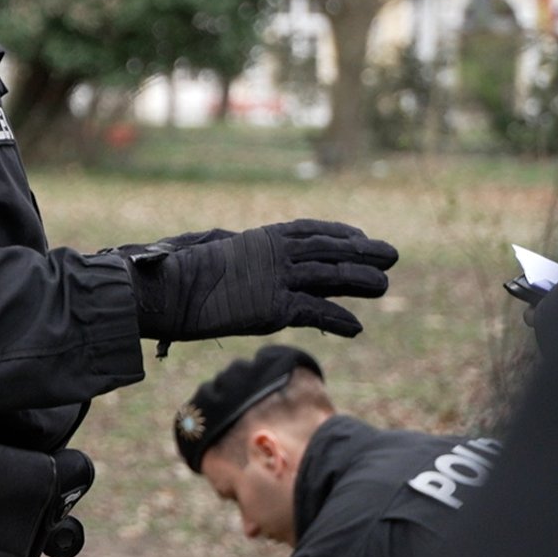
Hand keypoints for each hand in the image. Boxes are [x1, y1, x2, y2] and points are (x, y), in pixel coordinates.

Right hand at [129, 219, 397, 344]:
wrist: (166, 289)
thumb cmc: (178, 269)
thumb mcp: (211, 247)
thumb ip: (234, 246)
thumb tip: (233, 242)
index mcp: (262, 237)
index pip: (311, 230)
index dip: (340, 232)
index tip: (360, 235)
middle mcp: (276, 254)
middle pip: (330, 250)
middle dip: (362, 252)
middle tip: (391, 254)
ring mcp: (277, 279)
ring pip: (331, 276)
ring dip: (360, 280)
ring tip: (383, 285)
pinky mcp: (274, 307)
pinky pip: (316, 311)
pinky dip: (338, 319)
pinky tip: (356, 326)